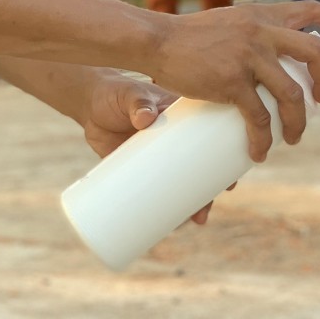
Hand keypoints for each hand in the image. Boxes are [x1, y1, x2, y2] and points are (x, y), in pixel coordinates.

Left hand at [80, 74, 221, 223]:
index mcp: (181, 122)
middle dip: (205, 195)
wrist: (89, 102)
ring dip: (185, 207)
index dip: (223, 165)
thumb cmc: (117, 93)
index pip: (210, 145)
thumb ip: (138, 102)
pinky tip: (166, 227)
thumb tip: (146, 118)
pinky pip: (151, 194)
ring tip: (188, 222)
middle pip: (196, 173)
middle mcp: (172, 144)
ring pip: (176, 187)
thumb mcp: (130, 94)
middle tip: (203, 212)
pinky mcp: (133, 170)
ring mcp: (153, 159)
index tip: (230, 184)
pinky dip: (159, 211)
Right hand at [143, 1, 319, 162]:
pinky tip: (260, 151)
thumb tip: (273, 57)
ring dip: (298, 122)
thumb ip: (253, 33)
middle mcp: (261, 31)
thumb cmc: (189, 36)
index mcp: (263, 15)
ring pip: (292, 93)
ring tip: (292, 138)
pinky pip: (259, 115)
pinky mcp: (231, 81)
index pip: (312, 8)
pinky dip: (263, 138)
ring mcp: (248, 56)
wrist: (156, 40)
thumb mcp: (230, 22)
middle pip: (317, 53)